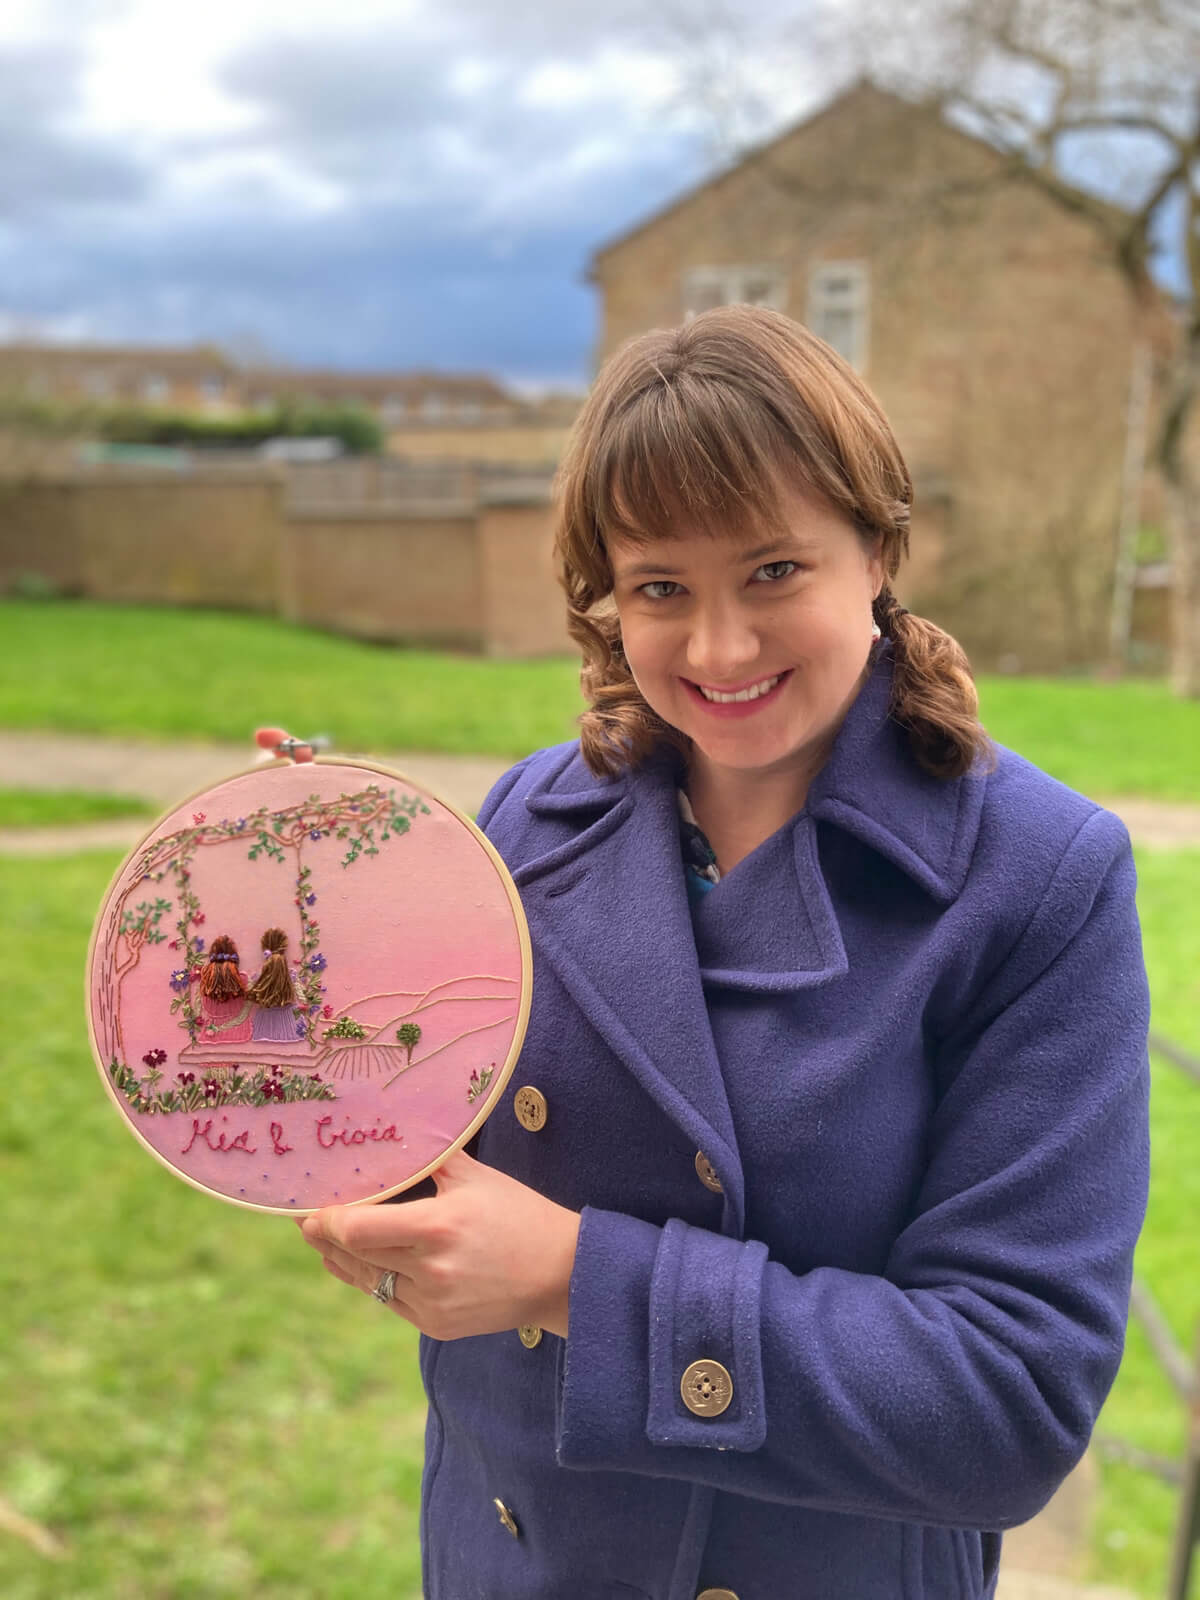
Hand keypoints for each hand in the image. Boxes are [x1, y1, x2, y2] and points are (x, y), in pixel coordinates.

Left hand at [299, 1151, 580, 1340]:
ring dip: (341, 1261)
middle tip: (306, 1220)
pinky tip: (359, 1266)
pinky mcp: (436, 1327)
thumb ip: (429, 1157)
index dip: (326, 1221)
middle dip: (325, 1237)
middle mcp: (430, 1271)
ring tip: (323, 1242)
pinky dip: (371, 1280)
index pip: (356, 1230)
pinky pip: (389, 1301)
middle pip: (354, 1256)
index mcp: (437, 1227)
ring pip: (367, 1282)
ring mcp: (432, 1304)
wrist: (562, 1274)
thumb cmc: (519, 1214)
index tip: (310, 1207)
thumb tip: (389, 1132)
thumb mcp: (475, 1176)